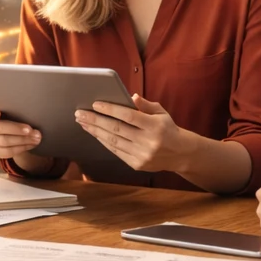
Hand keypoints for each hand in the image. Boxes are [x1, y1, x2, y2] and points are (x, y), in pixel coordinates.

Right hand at [0, 99, 43, 159]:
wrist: (15, 129)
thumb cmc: (15, 112)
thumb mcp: (14, 105)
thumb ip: (16, 104)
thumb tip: (30, 104)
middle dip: (15, 129)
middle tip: (31, 130)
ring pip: (3, 141)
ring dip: (22, 140)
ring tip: (36, 138)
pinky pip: (6, 152)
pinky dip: (21, 148)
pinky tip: (31, 144)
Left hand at [74, 94, 196, 173]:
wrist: (180, 154)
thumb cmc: (168, 129)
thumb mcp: (161, 113)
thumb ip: (145, 105)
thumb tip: (131, 96)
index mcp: (155, 126)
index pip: (128, 116)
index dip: (110, 109)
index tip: (95, 104)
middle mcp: (148, 142)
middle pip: (116, 129)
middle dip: (95, 120)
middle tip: (80, 113)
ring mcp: (141, 155)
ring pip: (113, 141)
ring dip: (95, 131)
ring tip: (83, 122)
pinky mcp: (136, 164)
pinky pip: (116, 151)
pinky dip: (103, 141)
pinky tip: (95, 133)